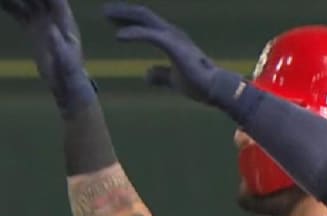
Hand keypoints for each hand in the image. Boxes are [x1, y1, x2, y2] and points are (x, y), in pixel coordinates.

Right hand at [1, 0, 94, 112]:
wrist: (66, 83)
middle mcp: (53, 17)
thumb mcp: (65, 60)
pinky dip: (10, 6)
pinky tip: (1, 3)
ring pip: (28, 2)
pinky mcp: (33, 29)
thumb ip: (58, 45)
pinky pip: (19, 12)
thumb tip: (51, 29)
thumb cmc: (70, 72)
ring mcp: (42, 21)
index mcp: (65, 21)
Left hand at [102, 2, 239, 105]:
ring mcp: (174, 38)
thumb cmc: (199, 84)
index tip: (112, 19)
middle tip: (105, 11)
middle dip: (123, 12)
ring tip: (107, 15)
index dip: (129, 19)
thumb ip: (160, 75)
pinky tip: (119, 36)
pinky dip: (133, 33)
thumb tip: (147, 74)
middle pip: (143, 15)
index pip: (147, 23)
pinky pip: (149, 35)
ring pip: (145, 19)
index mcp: (172, 39)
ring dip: (124, 15)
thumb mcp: (174, 79)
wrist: (215, 89)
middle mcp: (173, 34)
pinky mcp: (174, 46)